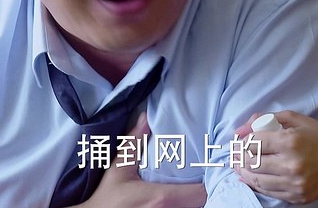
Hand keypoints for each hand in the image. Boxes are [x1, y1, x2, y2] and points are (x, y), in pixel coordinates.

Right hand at [77, 112, 206, 207]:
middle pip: (201, 203)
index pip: (201, 192)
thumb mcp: (118, 169)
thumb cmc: (108, 198)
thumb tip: (144, 118)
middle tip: (203, 175)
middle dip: (204, 191)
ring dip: (195, 201)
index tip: (207, 169)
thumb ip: (133, 143)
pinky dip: (186, 206)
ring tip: (194, 186)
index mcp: (163, 198)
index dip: (208, 181)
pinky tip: (183, 198)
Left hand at [233, 111, 317, 203]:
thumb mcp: (295, 119)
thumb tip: (240, 130)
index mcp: (290, 142)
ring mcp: (295, 184)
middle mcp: (291, 164)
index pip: (253, 144)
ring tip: (239, 166)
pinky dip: (258, 185)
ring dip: (244, 173)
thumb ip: (265, 119)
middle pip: (251, 163)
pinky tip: (251, 178)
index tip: (240, 141)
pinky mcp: (299, 197)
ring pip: (257, 180)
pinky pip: (270, 193)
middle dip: (239, 158)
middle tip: (234, 154)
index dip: (242, 142)